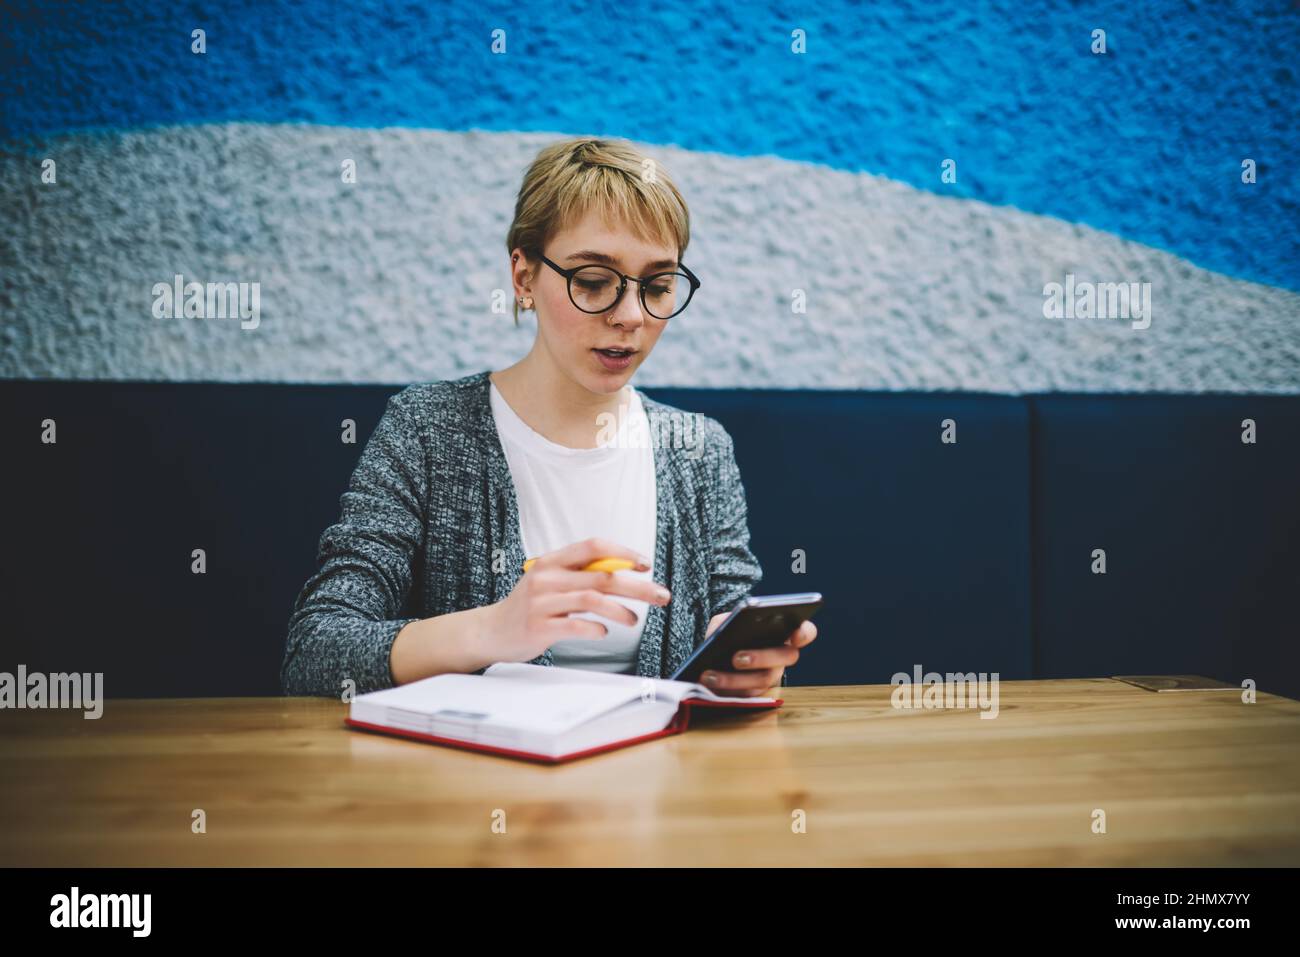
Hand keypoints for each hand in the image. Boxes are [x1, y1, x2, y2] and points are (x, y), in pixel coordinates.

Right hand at [483, 537, 670, 663]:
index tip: (645, 565)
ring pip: (593, 599)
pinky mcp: (538, 627)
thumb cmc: (530, 606)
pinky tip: (604, 632)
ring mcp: (541, 602)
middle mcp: (547, 577)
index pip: (594, 546)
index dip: (624, 553)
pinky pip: (575, 625)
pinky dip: (596, 629)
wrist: (491, 631)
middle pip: (603, 576)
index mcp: (552, 561)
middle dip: (638, 586)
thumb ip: (581, 575)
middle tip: (660, 595)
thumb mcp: (551, 582)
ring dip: (621, 610)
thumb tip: (624, 573)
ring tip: (634, 620)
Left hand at [697, 612, 816, 696]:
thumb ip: (728, 621)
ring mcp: (772, 675)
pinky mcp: (757, 692)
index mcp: (784, 632)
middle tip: (737, 658)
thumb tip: (726, 630)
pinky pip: (747, 695)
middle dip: (761, 657)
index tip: (794, 634)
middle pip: (785, 658)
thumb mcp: (725, 621)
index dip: (804, 634)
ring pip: (763, 680)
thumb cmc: (728, 633)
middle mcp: (783, 655)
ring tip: (710, 675)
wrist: (717, 655)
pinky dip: (725, 688)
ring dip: (735, 679)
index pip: (805, 632)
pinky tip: (707, 681)